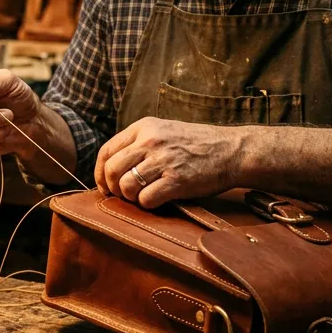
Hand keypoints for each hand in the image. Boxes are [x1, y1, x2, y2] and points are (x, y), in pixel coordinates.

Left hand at [95, 117, 237, 207]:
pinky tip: (158, 200)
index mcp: (144, 127)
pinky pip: (146, 199)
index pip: (106, 151)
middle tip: (123, 196)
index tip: (104, 185)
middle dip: (112, 188)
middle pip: (111, 170)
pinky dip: (147, 205)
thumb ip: (140, 143)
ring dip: (130, 198)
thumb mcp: (164, 131)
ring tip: (143, 196)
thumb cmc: (197, 144)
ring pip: (125, 186)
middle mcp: (150, 141)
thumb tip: (113, 167)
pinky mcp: (176, 180)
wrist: (231, 150)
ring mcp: (163, 161)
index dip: (100, 172)